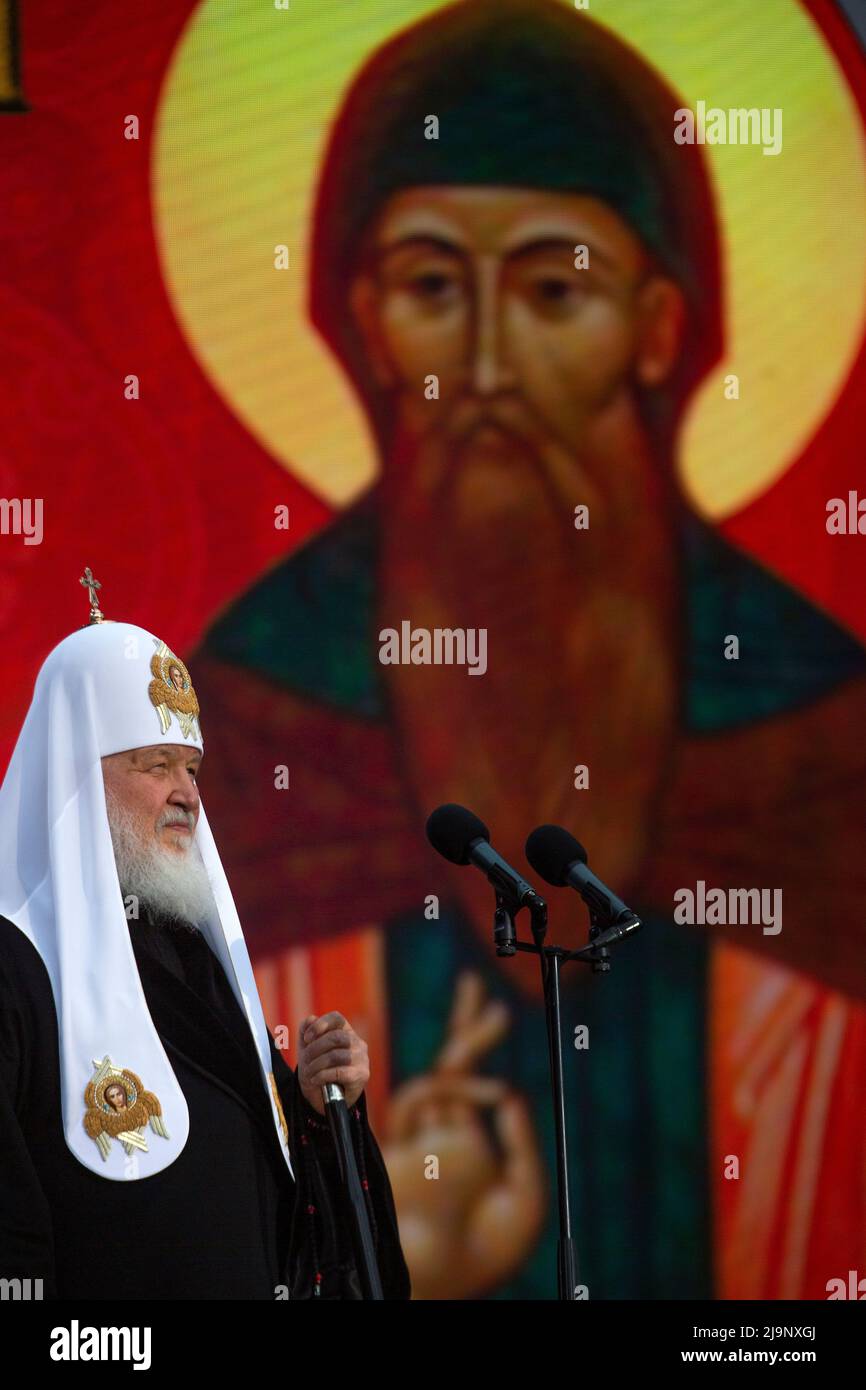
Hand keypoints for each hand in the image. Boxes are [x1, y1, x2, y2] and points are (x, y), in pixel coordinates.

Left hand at [297, 1011, 368, 1115]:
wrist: (324, 1096)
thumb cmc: (317, 1067)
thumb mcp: (307, 1048)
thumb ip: (306, 1030)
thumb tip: (310, 1019)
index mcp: (346, 1031)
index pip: (337, 1018)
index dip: (320, 1025)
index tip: (306, 1039)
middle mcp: (357, 1042)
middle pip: (336, 1037)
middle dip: (314, 1049)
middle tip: (304, 1060)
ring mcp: (362, 1058)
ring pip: (337, 1055)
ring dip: (317, 1064)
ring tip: (309, 1072)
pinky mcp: (362, 1075)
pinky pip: (340, 1072)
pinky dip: (323, 1075)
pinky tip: (315, 1079)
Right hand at [381, 972, 545, 1298]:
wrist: (440, 1279)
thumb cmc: (483, 1252)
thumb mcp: (523, 1197)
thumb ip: (519, 1143)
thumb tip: (507, 1092)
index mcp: (466, 1147)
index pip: (470, 1086)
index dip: (475, 1047)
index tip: (493, 1010)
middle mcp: (441, 1135)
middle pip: (448, 1067)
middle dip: (461, 1026)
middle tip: (475, 982)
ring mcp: (420, 1136)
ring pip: (438, 1073)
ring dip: (469, 1042)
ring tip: (499, 1016)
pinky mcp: (399, 1140)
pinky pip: (422, 1095)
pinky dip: (458, 1086)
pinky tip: (494, 1092)